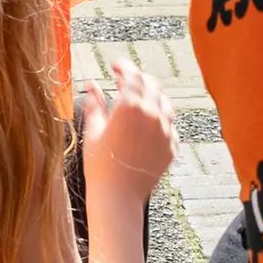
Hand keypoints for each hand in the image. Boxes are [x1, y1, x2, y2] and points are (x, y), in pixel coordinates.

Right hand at [74, 56, 174, 203]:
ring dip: (152, 96)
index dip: (123, 67)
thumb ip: (94, 104)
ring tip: (140, 99)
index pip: (131, 75)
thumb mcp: (93, 131)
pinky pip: (170, 125)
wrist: (118, 196)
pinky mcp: (172, 146)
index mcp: (130, 106)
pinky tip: (149, 122)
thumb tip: (91, 86)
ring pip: (164, 102)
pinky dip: (160, 118)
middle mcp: (152, 115)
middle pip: (151, 84)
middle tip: (127, 79)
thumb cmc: (100, 166)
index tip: (116, 66)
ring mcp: (165, 131)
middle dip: (138, 78)